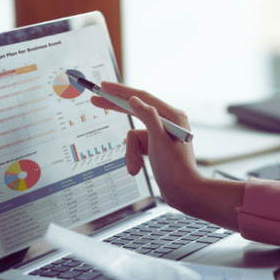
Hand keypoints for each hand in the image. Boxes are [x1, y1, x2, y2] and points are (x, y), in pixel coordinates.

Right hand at [90, 82, 201, 207]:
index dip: (121, 91)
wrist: (183, 193)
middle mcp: (168, 122)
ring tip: (136, 165)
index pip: (143, 97)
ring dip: (131, 152)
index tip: (104, 86)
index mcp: (173, 116)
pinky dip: (134, 157)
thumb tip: (134, 99)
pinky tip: (139, 168)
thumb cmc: (175, 169)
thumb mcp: (159, 140)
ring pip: (134, 136)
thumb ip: (147, 117)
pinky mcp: (156, 146)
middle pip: (136, 110)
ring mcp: (161, 135)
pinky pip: (137, 146)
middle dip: (116, 110)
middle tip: (96, 101)